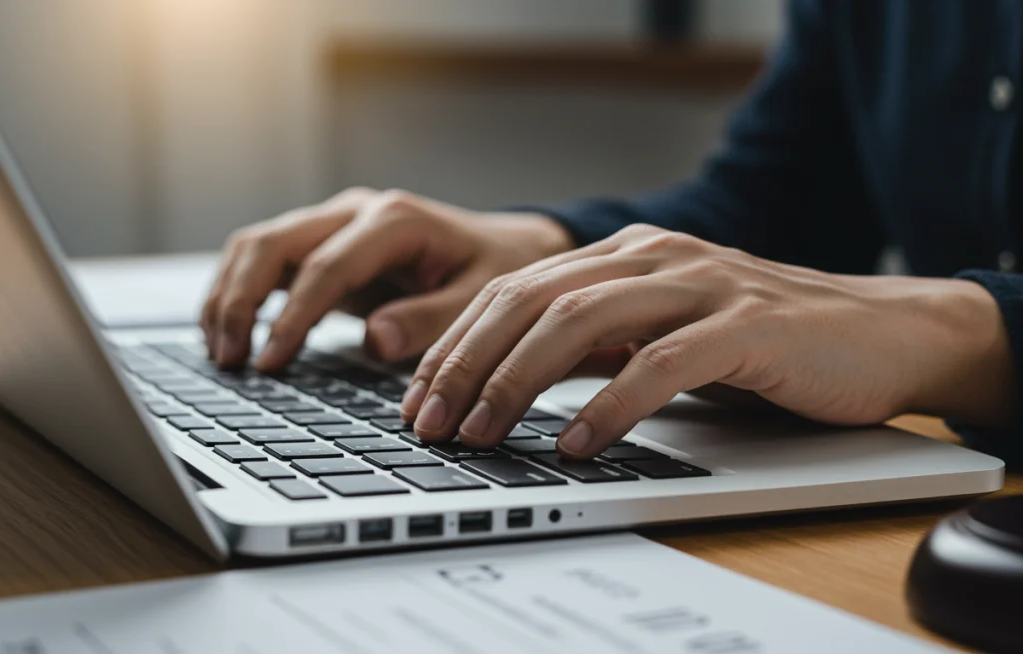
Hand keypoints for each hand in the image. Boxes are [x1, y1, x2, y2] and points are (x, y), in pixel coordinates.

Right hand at [199, 188, 573, 369]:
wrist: (507, 248)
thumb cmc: (497, 271)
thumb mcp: (481, 299)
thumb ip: (431, 319)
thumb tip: (376, 339)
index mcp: (395, 220)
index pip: (325, 267)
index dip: (292, 317)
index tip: (271, 361)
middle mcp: (355, 213)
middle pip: (272, 244)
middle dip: (241, 302)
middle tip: (232, 361)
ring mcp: (334, 225)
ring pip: (257, 246)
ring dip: (230, 296)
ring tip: (222, 354)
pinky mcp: (322, 245)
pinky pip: (265, 260)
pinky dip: (239, 293)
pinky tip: (229, 333)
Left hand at [401, 224, 1017, 457]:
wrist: (882, 332)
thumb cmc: (763, 343)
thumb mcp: (661, 334)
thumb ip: (595, 345)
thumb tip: (508, 383)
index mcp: (625, 256)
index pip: (513, 290)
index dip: (455, 343)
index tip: (416, 397)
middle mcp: (653, 257)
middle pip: (530, 299)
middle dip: (466, 363)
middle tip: (429, 422)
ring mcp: (700, 285)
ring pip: (581, 320)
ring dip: (517, 381)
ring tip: (481, 433)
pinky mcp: (747, 325)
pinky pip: (661, 363)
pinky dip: (610, 404)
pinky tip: (577, 441)